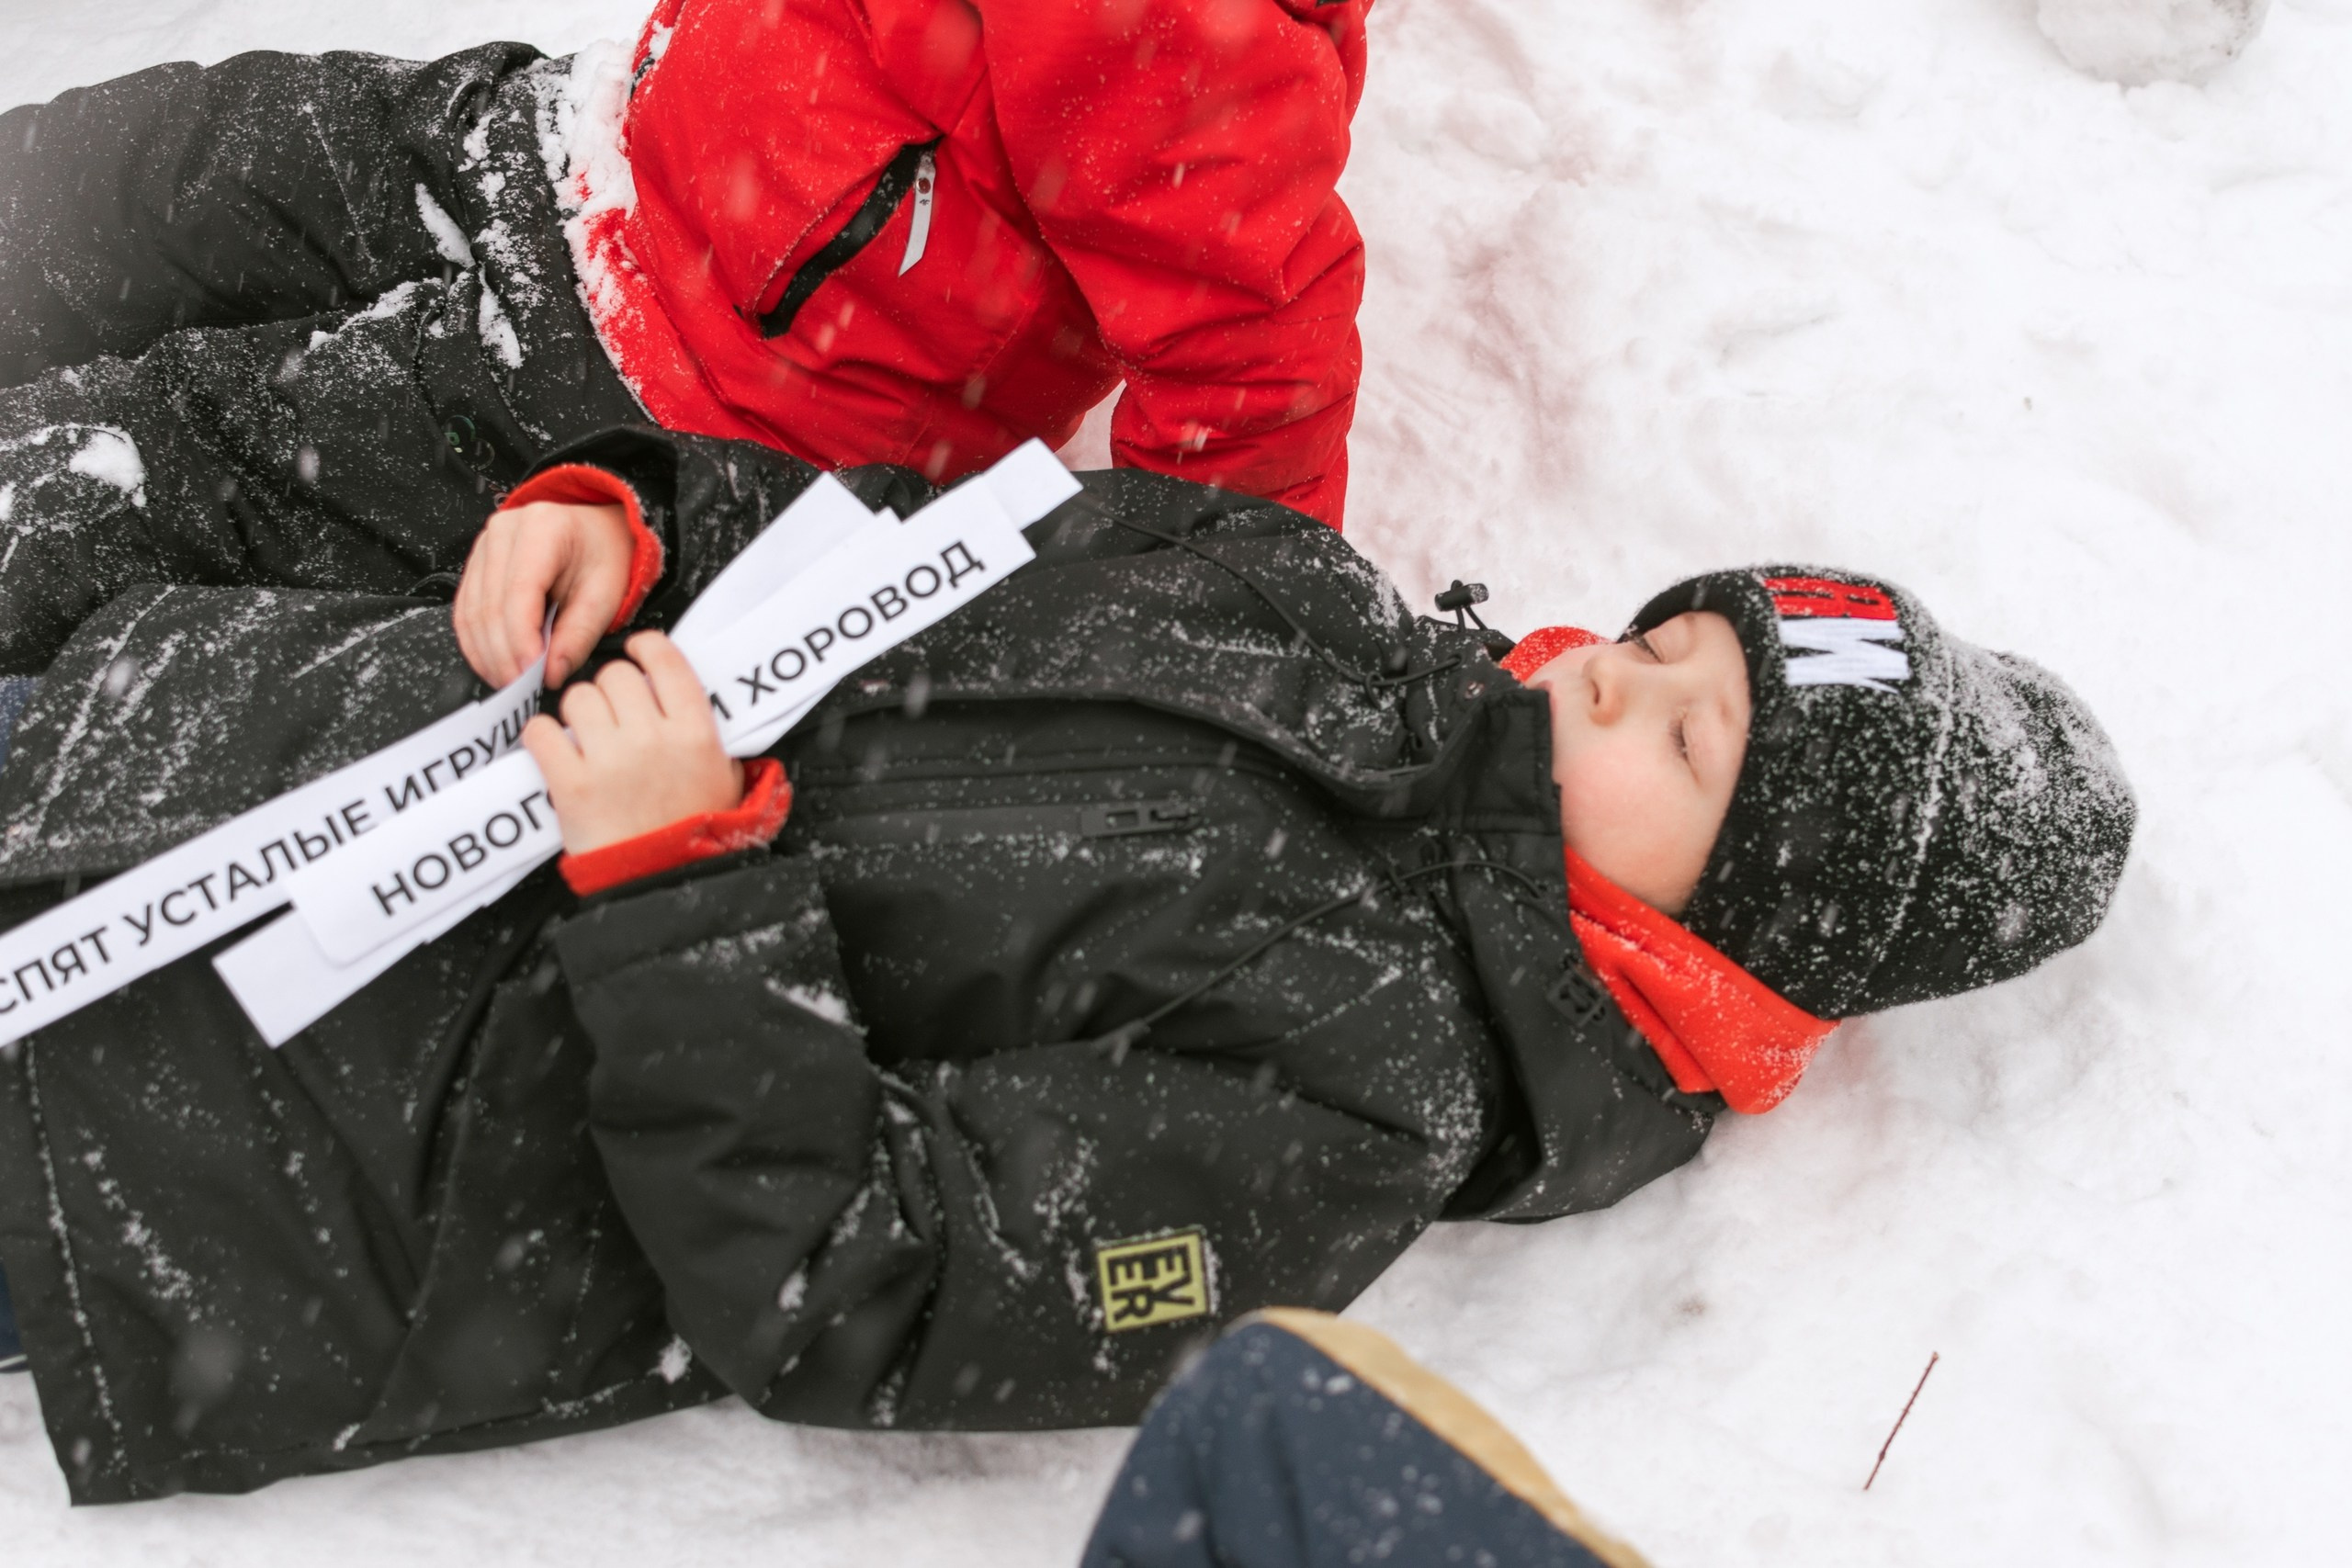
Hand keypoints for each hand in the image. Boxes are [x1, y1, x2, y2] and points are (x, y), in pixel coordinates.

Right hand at [453, 500, 634, 686]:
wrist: (594, 530)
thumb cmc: (602, 555)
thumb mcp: (606, 595)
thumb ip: (579, 635)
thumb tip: (552, 673)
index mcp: (542, 529)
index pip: (519, 594)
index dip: (522, 641)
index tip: (534, 674)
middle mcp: (504, 533)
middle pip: (490, 607)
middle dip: (505, 656)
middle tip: (524, 688)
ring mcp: (483, 547)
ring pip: (471, 613)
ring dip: (488, 655)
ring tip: (511, 683)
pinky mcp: (475, 565)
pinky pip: (465, 611)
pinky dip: (478, 645)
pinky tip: (495, 666)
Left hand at [522, 632, 743, 853]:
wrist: (663, 880)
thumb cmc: (695, 832)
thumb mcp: (726, 776)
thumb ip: (707, 734)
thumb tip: (681, 696)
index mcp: (696, 733)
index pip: (666, 660)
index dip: (646, 647)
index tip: (637, 650)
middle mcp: (653, 739)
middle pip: (616, 675)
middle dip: (610, 689)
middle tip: (612, 711)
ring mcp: (610, 761)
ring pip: (577, 697)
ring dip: (577, 711)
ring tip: (585, 734)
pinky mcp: (571, 784)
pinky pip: (542, 733)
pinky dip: (542, 737)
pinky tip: (555, 749)